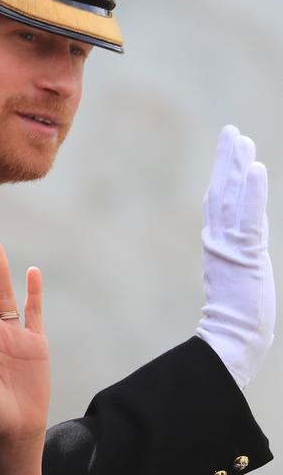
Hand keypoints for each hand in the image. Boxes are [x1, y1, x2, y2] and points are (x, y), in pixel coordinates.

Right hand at [195, 125, 274, 388]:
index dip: (223, 178)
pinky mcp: (243, 254)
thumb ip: (237, 269)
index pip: (220, 207)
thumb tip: (239, 261)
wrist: (230, 343)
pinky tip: (254, 167)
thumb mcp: (237, 289)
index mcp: (220, 250)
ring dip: (236, 166)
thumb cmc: (235, 327)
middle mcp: (220, 243)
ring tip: (241, 138)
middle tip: (232, 131)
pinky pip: (249, 216)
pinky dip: (251, 191)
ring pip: (232, 197)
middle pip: (223, 193)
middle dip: (227, 161)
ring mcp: (230, 247)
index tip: (228, 154)